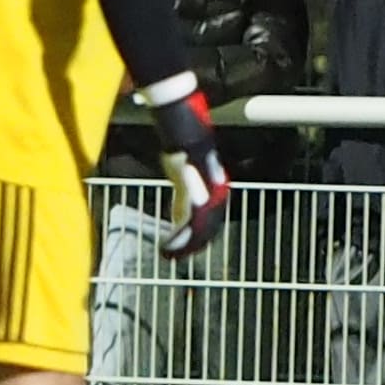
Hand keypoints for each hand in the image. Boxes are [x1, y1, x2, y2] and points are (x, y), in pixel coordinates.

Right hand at [147, 87, 234, 259]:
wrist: (184, 127)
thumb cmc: (183, 141)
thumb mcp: (184, 166)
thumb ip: (184, 186)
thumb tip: (178, 201)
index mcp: (217, 187)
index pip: (213, 218)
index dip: (203, 234)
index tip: (190, 246)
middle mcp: (217, 193)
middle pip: (209, 228)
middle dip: (194, 245)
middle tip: (179, 257)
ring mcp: (207, 195)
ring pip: (199, 231)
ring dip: (184, 246)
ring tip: (170, 255)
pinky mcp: (194, 195)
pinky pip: (187, 225)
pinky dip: (177, 238)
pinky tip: (167, 246)